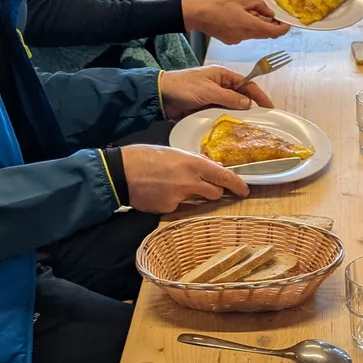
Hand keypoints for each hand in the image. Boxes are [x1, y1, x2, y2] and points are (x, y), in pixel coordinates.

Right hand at [119, 144, 248, 212]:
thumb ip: (195, 161)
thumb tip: (213, 167)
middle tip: (208, 187)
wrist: (119, 173)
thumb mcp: (173, 153)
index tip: (244, 190)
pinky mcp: (168, 209)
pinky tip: (161, 192)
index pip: (224, 176)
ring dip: (194, 195)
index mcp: (193, 163)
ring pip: (198, 200)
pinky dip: (174, 201)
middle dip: (215, 191)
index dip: (237, 184)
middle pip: (215, 192)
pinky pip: (179, 207)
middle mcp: (190, 182)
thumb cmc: (144, 157)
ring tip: (175, 185)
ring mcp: (179, 197)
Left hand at [158, 65, 273, 118]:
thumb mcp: (208, 91)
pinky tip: (232, 128)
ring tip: (249, 126)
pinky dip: (226, 119)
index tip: (270, 107)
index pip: (247, 84)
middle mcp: (220, 85)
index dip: (259, 95)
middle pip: (241, 96)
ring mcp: (212, 97)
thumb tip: (248, 104)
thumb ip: (229, 98)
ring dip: (238, 115)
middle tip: (261, 120)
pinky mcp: (205, 107)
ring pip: (231, 107)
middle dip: (251, 107)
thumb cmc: (183, 87)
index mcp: (222, 75)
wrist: (160, 95)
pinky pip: (220, 113)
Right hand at [181, 0, 289, 44]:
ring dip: (258, 26)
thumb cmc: (217, 5)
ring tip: (250, 13)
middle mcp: (246, 36)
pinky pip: (245, 36)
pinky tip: (238, 19)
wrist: (198, 14)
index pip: (274, 32)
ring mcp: (238, 40)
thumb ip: (259, 6)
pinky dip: (247, 28)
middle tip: (271, 16)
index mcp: (250, 25)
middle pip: (266, 35)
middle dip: (271, 27)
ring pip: (255, 35)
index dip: (283, 29)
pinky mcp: (231, 41)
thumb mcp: (241, 0)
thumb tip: (270, 12)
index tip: (286, 24)